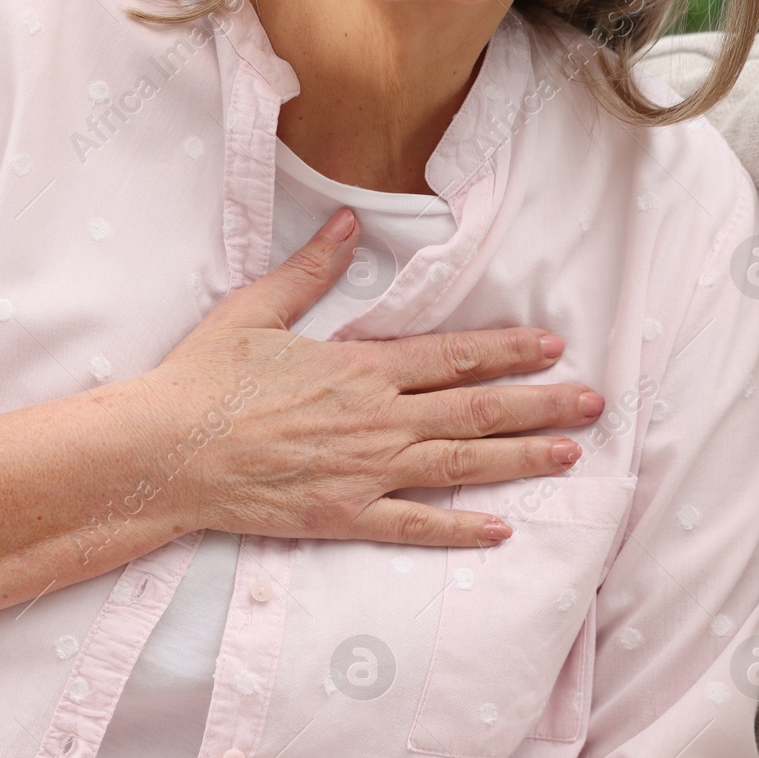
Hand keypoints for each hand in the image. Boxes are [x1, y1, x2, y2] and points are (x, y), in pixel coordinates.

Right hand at [137, 207, 604, 547]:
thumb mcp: (254, 311)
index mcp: (359, 366)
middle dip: (541, 405)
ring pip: (460, 464)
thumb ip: (309, 272)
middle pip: (475, 410)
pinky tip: (499, 531)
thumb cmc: (203, 379)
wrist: (165, 450)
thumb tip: (348, 226)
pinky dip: (458, 529)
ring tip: (569, 457)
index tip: (554, 347)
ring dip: (520, 459)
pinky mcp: (342, 516)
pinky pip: (413, 525)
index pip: (453, 356)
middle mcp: (376, 419)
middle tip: (594, 403)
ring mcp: (364, 472)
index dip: (510, 351)